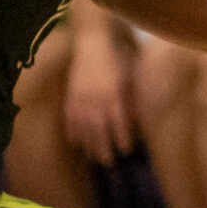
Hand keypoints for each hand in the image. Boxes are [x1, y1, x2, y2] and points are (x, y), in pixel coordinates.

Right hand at [63, 43, 135, 163]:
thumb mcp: (129, 78)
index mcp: (113, 94)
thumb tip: (136, 120)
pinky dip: (72, 131)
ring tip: (93, 157)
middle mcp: (96, 99)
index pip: (118, 122)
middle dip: (103, 147)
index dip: (122, 137)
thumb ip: (131, 100)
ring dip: (88, 144)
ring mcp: (80, 98)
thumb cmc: (115, 61)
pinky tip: (75, 142)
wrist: (92, 45)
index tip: (126, 150)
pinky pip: (70, 118)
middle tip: (108, 162)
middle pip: (99, 129)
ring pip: (83, 127)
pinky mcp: (70, 96)